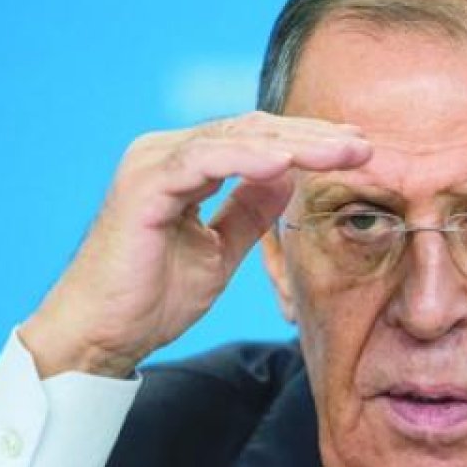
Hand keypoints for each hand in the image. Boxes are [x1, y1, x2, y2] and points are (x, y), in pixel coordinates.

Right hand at [21, 112, 370, 377]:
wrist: (100, 335)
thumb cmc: (151, 300)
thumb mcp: (219, 251)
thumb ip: (249, 212)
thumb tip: (289, 179)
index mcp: (182, 165)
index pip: (254, 140)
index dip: (306, 143)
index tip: (356, 152)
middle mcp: (164, 153)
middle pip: (251, 131)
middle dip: (312, 137)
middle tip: (365, 145)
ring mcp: (152, 164)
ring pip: (235, 139)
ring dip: (295, 145)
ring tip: (343, 154)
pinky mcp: (144, 186)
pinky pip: (205, 161)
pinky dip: (248, 159)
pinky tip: (288, 164)